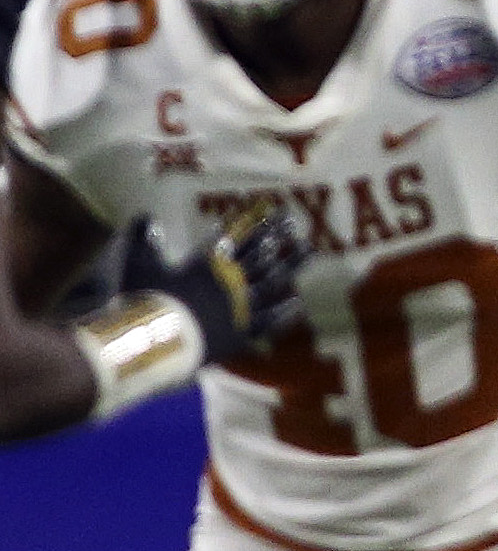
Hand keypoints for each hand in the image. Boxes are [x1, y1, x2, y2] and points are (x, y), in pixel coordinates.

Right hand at [121, 203, 307, 361]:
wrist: (152, 344)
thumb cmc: (142, 301)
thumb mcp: (134, 263)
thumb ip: (140, 238)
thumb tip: (147, 217)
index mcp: (206, 263)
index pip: (234, 234)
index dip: (251, 219)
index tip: (268, 206)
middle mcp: (230, 282)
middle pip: (258, 254)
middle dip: (276, 235)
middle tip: (293, 221)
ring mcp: (240, 308)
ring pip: (272, 281)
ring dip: (292, 263)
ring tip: (310, 248)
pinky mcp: (242, 335)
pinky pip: (269, 321)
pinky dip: (284, 311)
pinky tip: (298, 302)